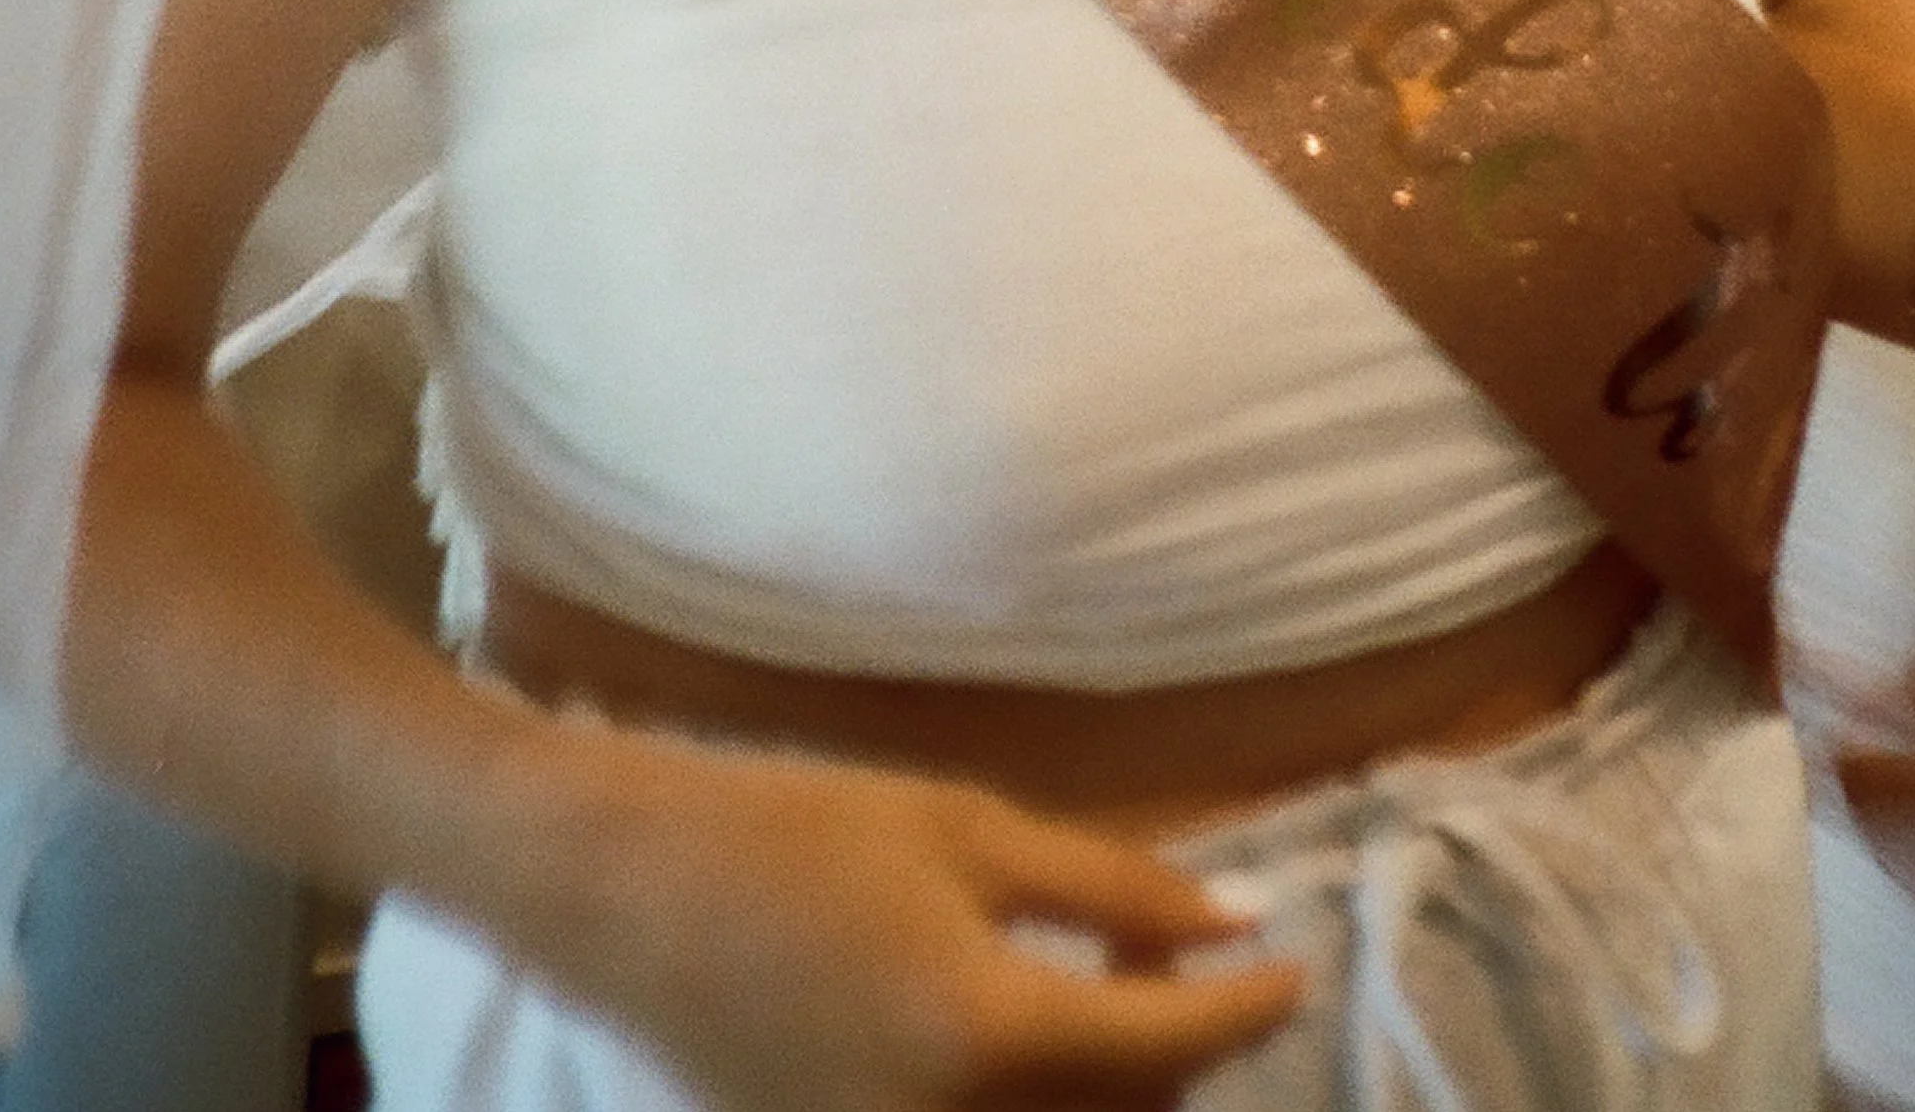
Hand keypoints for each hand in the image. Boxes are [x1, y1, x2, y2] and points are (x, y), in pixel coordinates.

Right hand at [522, 721, 1307, 1110]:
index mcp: (989, 1033)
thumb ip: (1114, 885)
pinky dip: (1031, 1101)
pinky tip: (1019, 1030)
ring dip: (1110, 1086)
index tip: (1289, 963)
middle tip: (1174, 956)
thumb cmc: (795, 829)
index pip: (1171, 1043)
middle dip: (1176, 1050)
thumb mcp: (966, 831)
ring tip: (1104, 989)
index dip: (1247, 1003)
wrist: (626, 892)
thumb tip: (1237, 916)